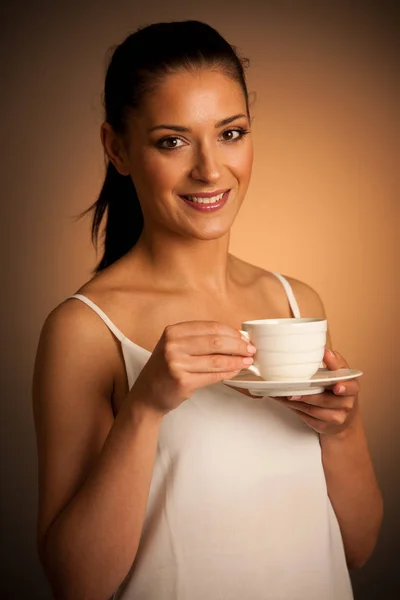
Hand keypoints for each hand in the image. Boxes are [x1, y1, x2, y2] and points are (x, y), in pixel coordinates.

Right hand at [131, 321, 255, 416]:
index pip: (211, 327)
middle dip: (238, 345)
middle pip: (216, 342)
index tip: (244, 338)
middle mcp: (173, 345)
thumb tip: (236, 339)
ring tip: (247, 361)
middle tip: (250, 350)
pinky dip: (228, 373)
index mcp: (174, 331)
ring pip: (217, 360)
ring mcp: (176, 363)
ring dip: (236, 361)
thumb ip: (200, 340)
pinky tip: (235, 371)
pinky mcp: (183, 381)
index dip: (231, 332)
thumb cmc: (166, 368)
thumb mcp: (176, 346)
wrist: (147, 394)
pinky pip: (213, 375)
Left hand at [273, 349, 359, 434]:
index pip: (350, 385)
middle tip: (294, 392)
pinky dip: (295, 409)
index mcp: (352, 386)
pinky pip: (307, 417)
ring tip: (284, 394)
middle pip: (326, 400)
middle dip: (309, 396)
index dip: (344, 387)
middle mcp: (347, 403)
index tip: (336, 387)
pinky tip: (286, 401)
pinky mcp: (324, 426)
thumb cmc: (337, 390)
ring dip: (297, 402)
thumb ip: (335, 362)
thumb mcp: (340, 374)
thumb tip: (325, 351)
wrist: (343, 417)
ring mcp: (337, 417)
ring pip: (313, 410)